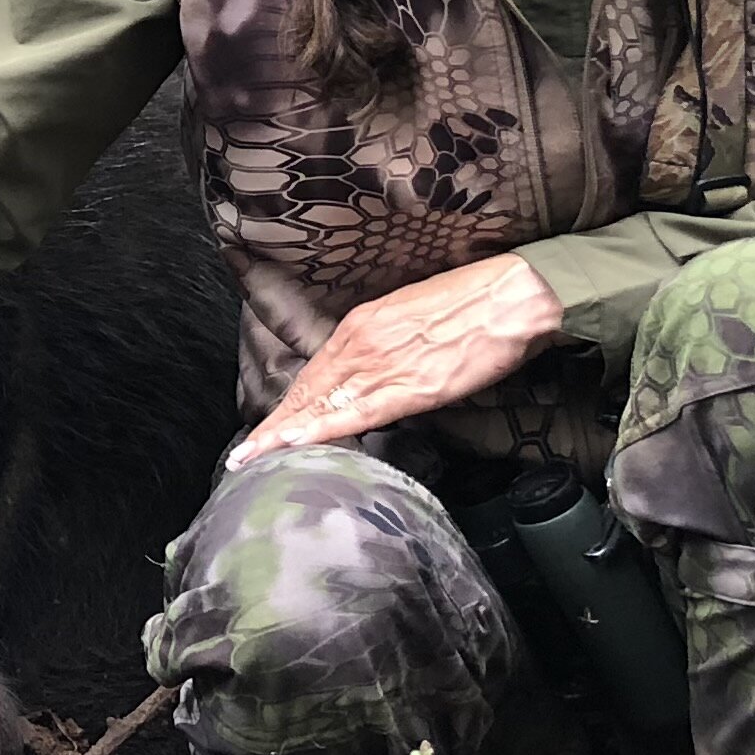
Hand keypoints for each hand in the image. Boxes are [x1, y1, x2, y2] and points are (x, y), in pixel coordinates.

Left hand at [226, 253, 566, 466]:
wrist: (512, 297)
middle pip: (308, 393)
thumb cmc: (471, 301)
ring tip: (253, 457)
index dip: (288, 404)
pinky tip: (296, 443)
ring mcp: (382, 367)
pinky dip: (322, 430)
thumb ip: (383, 344)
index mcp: (361, 326)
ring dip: (285, 434)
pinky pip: (356, 413)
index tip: (267, 427)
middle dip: (274, 426)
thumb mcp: (410, 315)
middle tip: (242, 453)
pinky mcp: (410, 388)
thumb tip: (371, 372)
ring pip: (322, 405)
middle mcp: (362, 346)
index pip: (314, 373)